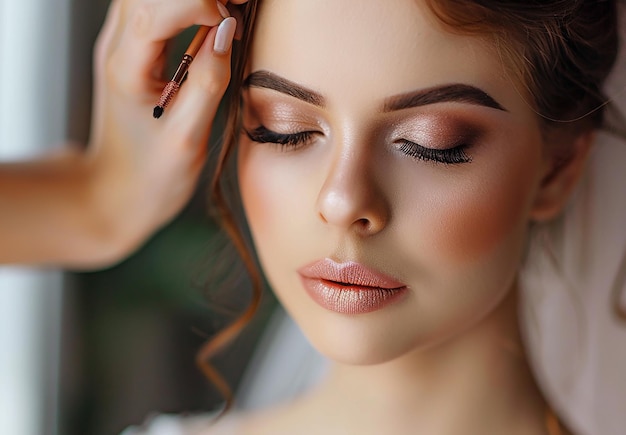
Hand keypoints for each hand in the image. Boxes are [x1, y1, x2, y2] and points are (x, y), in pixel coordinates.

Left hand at [86, 0, 246, 260]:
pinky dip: (187, 5)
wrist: (116, 193)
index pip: (156, 10)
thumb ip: (208, 82)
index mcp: (126, 69)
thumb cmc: (150, 176)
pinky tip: (213, 19)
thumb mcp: (187, 138)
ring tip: (230, 12)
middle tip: (238, 7)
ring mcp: (121, 45)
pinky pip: (155, 7)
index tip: (232, 23)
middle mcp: (117, 47)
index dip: (201, 4)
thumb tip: (226, 32)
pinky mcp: (133, 50)